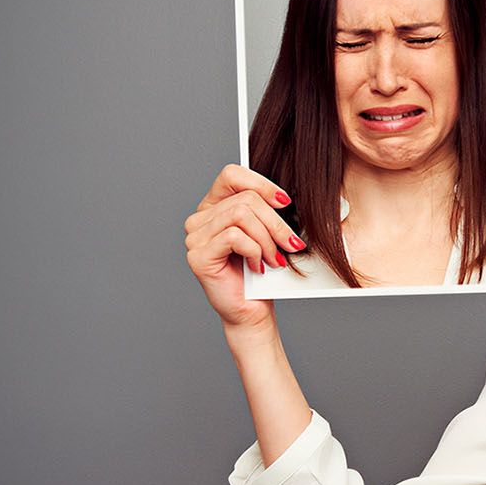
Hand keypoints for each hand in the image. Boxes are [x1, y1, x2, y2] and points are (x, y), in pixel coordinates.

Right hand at [183, 164, 300, 331]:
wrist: (253, 310)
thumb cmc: (262, 272)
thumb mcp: (268, 233)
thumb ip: (267, 210)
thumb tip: (285, 197)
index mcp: (214, 207)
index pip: (232, 174)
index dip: (261, 184)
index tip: (285, 202)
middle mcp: (199, 219)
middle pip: (245, 199)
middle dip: (275, 222)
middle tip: (290, 244)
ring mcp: (195, 238)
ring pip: (241, 216)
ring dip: (267, 239)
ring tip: (274, 259)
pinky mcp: (198, 256)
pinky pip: (235, 237)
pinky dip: (254, 251)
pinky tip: (257, 266)